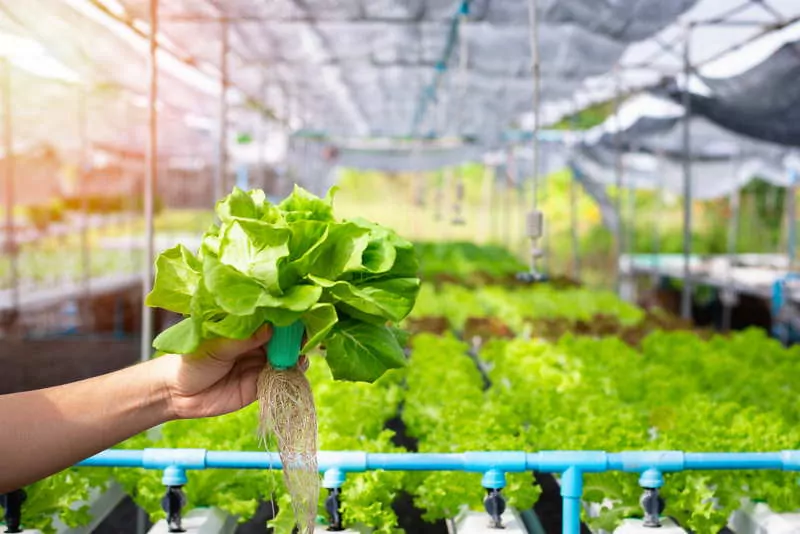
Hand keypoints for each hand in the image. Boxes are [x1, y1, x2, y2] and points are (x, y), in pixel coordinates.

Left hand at [159, 326, 309, 419]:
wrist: (178, 394)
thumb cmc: (192, 360)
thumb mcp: (217, 345)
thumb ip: (244, 338)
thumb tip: (271, 327)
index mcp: (245, 329)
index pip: (270, 319)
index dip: (285, 316)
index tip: (299, 312)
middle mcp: (257, 344)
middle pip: (284, 338)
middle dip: (297, 335)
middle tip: (306, 333)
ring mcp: (261, 364)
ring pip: (286, 357)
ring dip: (297, 354)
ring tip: (303, 350)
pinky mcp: (261, 385)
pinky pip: (281, 378)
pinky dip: (292, 373)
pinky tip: (298, 366)